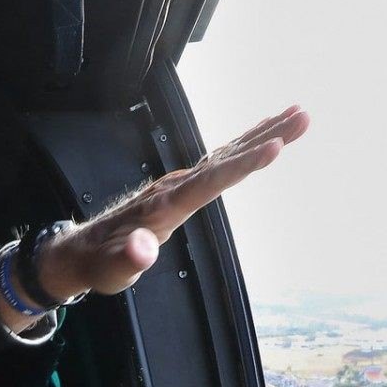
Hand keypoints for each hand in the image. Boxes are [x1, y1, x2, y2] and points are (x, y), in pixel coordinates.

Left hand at [0, 105, 309, 326]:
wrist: (83, 250)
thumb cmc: (100, 264)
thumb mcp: (112, 270)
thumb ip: (128, 260)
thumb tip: (144, 249)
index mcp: (166, 205)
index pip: (212, 181)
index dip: (245, 164)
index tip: (276, 146)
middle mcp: (176, 185)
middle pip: (228, 156)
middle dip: (267, 136)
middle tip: (303, 116)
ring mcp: (179, 183)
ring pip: (227, 153)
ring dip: (263, 134)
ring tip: (297, 117)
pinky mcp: (183, 186)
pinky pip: (220, 161)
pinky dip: (244, 146)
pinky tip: (262, 138)